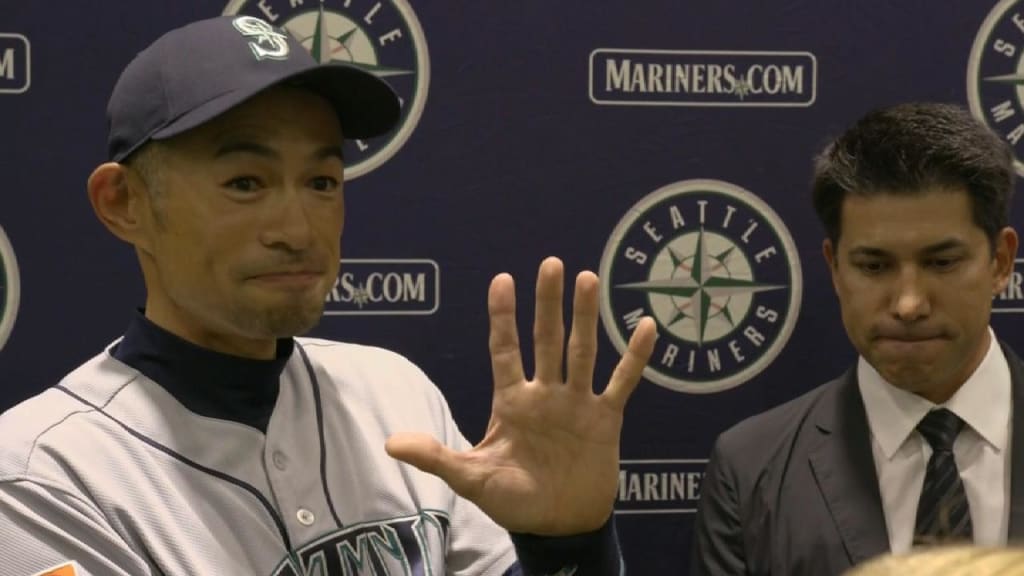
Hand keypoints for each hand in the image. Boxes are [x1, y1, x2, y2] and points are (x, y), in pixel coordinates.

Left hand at [385, 256, 656, 534]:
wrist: (558, 526)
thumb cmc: (514, 501)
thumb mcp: (471, 478)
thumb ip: (437, 457)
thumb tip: (390, 443)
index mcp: (511, 402)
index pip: (505, 350)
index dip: (503, 317)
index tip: (502, 280)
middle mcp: (544, 393)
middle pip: (546, 339)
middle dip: (547, 303)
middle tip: (551, 263)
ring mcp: (576, 403)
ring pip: (582, 351)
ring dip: (586, 317)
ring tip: (587, 278)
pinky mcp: (605, 418)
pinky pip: (622, 382)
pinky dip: (635, 356)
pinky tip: (645, 325)